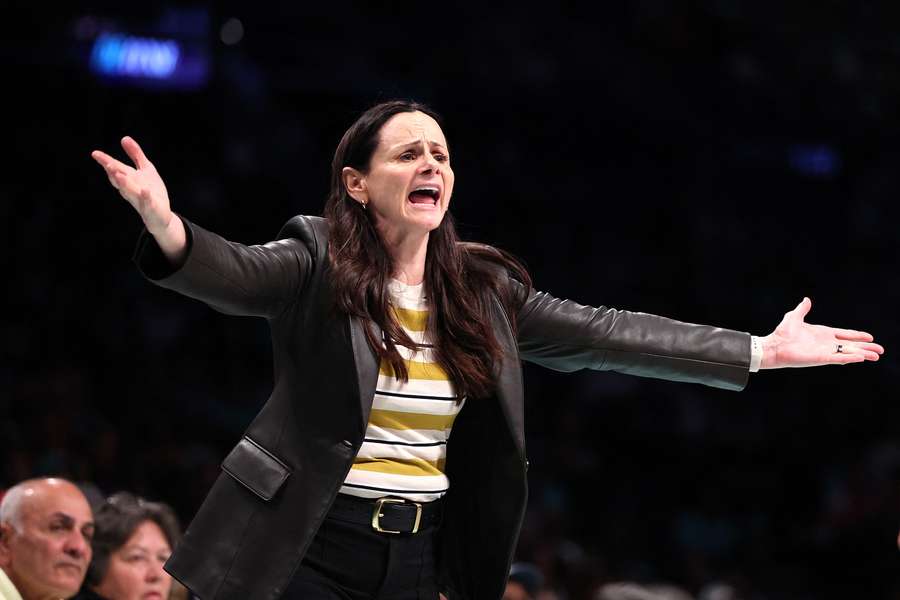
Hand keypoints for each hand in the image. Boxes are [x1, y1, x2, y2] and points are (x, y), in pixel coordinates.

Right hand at [91, 136, 172, 235]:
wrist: (161, 217)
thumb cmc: (151, 191)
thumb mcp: (146, 169)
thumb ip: (135, 154)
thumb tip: (124, 138)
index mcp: (128, 179)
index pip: (115, 169)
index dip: (106, 162)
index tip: (95, 153)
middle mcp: (131, 189)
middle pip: (120, 180)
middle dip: (113, 172)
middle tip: (108, 164)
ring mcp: (140, 199)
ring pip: (130, 191)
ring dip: (124, 183)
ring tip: (119, 174)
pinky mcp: (151, 208)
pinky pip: (147, 202)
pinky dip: (145, 197)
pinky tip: (145, 190)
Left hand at [760, 297, 883, 368]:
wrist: (774, 345)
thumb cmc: (782, 333)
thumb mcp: (794, 317)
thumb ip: (802, 309)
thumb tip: (807, 300)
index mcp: (823, 334)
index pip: (844, 334)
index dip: (857, 336)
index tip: (870, 337)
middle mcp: (826, 343)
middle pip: (850, 345)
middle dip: (866, 348)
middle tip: (880, 351)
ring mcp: (824, 351)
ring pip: (848, 353)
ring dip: (862, 354)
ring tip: (876, 356)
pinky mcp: (820, 358)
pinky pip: (838, 358)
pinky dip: (849, 358)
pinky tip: (861, 358)